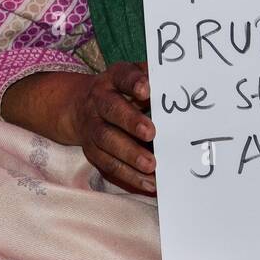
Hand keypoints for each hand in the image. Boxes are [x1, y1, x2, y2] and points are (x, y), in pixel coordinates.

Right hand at [60, 61, 157, 194]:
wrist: (80, 106)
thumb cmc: (121, 91)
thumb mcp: (133, 76)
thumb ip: (153, 77)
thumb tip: (179, 82)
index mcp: (114, 78)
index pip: (123, 76)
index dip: (133, 82)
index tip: (146, 90)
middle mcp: (99, 101)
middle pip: (111, 109)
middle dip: (130, 121)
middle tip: (151, 133)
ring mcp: (92, 126)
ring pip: (107, 140)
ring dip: (129, 154)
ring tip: (151, 166)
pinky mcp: (92, 150)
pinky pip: (108, 164)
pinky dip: (129, 175)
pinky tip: (148, 183)